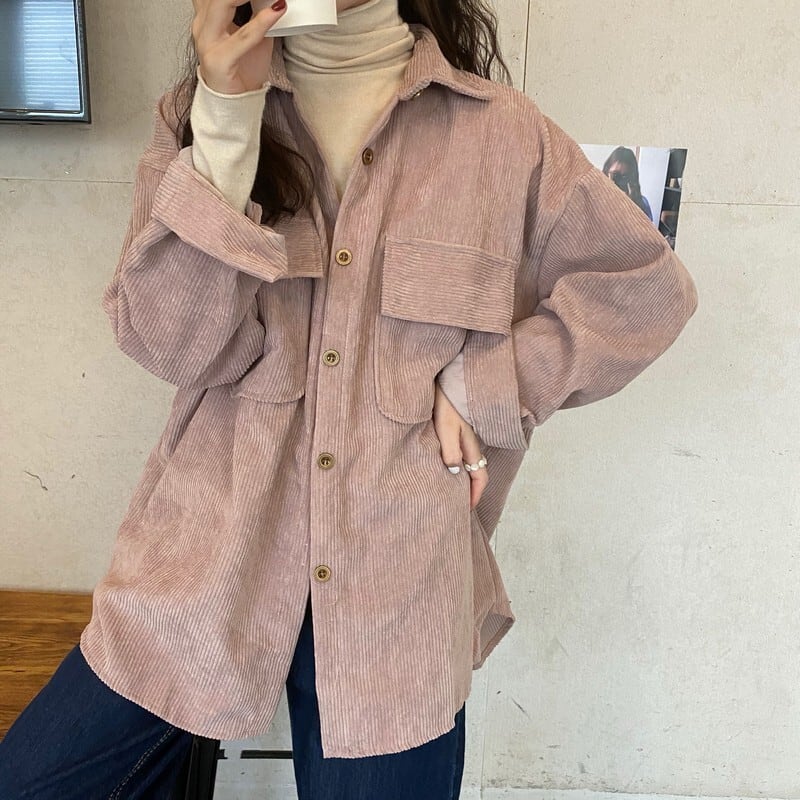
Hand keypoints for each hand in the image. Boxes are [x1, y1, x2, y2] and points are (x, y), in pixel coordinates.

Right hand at [191, 0, 287, 94]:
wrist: (235, 105)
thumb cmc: (242, 71)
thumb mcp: (251, 35)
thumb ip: (257, 15)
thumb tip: (275, 0)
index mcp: (207, 16)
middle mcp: (202, 25)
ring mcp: (207, 42)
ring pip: (224, 4)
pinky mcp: (219, 60)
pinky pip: (243, 36)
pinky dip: (261, 22)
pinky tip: (277, 10)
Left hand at [433, 383, 487, 509]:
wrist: (447, 382)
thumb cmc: (446, 404)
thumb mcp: (446, 430)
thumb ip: (450, 452)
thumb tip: (455, 473)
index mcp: (470, 447)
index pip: (479, 477)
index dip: (475, 495)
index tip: (467, 510)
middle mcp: (470, 445)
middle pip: (475, 473)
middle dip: (471, 491)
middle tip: (460, 505)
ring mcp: (464, 438)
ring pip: (468, 464)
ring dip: (464, 479)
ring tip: (452, 491)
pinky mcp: (455, 431)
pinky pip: (459, 454)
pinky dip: (456, 466)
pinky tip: (445, 468)